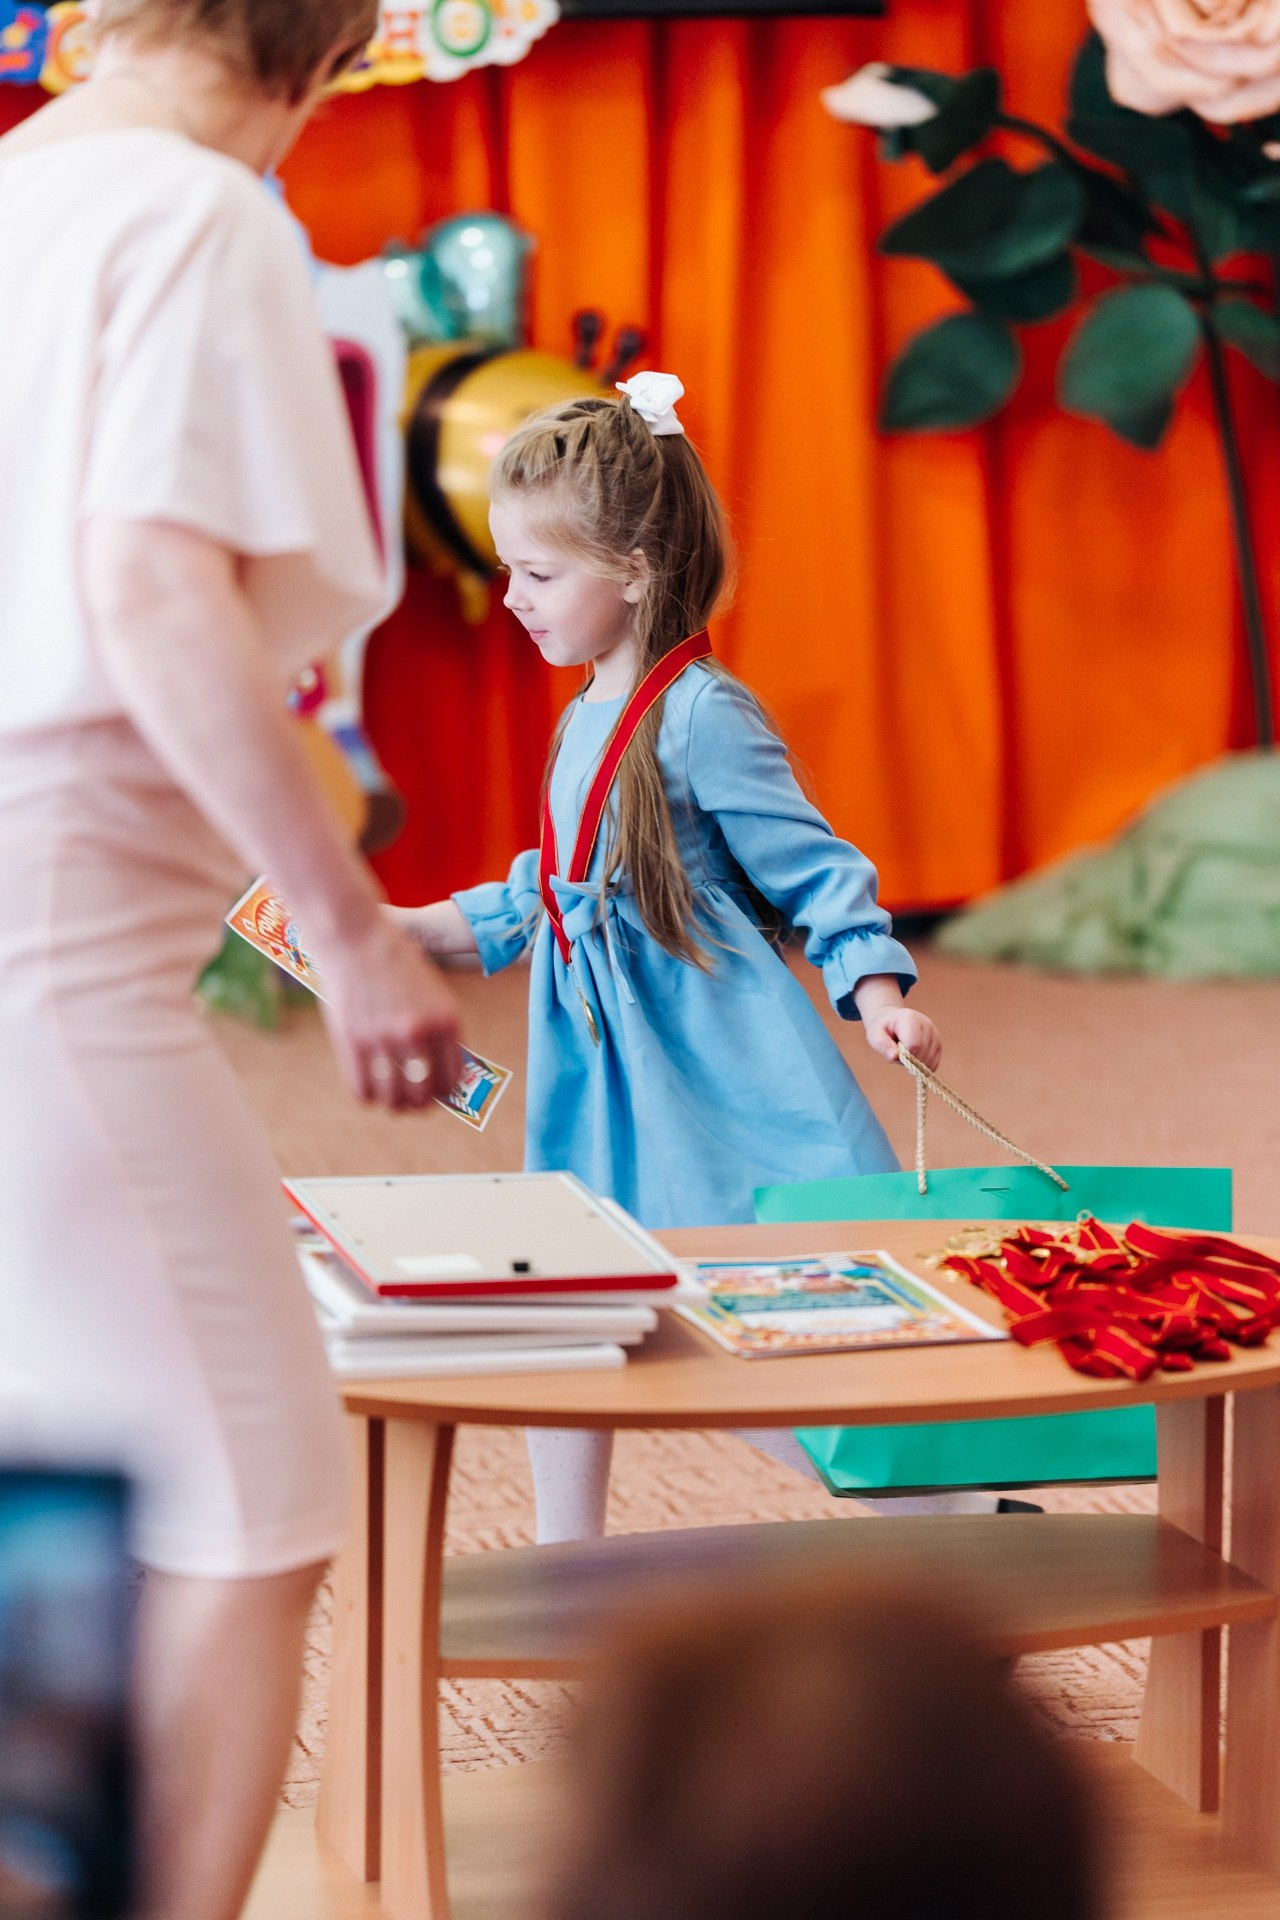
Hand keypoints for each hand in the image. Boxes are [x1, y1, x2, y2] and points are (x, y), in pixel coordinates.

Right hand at [318, 917, 461, 1110]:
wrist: (355, 934)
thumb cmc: (393, 960)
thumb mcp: (429, 990)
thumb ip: (436, 1029)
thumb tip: (438, 1073)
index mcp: (447, 1019)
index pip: (453, 1077)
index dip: (445, 1093)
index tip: (436, 1094)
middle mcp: (420, 1032)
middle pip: (424, 1094)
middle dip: (418, 1105)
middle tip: (410, 1101)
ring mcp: (385, 1038)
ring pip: (393, 1098)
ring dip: (392, 1105)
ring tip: (389, 1099)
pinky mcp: (354, 1041)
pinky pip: (363, 1089)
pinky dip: (367, 1096)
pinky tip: (368, 1089)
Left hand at [863, 1005, 941, 1071]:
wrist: (892, 1021)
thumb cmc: (883, 1029)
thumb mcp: (875, 1035)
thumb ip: (883, 1046)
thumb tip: (895, 1056)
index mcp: (910, 1018)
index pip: (914, 1044)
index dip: (904, 1055)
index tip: (894, 1053)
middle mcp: (926, 1024)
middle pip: (922, 1053)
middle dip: (908, 1061)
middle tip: (897, 1053)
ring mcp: (934, 1034)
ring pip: (929, 1060)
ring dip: (914, 1065)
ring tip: (904, 1054)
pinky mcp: (938, 1044)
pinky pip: (934, 1063)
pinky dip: (922, 1067)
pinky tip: (913, 1061)